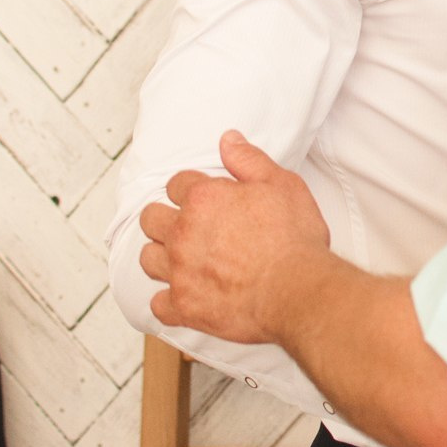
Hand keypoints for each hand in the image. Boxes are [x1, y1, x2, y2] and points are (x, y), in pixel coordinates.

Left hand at [139, 130, 332, 344]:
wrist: (298, 291)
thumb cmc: (294, 239)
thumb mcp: (282, 185)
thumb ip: (249, 160)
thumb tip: (227, 139)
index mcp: (203, 199)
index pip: (176, 184)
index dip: (189, 190)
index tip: (202, 199)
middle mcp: (183, 233)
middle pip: (150, 219)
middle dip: (165, 219)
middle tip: (187, 227)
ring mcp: (180, 272)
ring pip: (147, 259)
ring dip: (161, 257)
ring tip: (181, 260)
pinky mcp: (184, 307)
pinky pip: (158, 305)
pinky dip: (168, 301)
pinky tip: (185, 297)